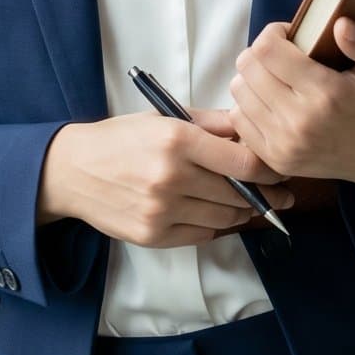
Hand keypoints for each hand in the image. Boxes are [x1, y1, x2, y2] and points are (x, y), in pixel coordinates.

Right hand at [37, 111, 295, 248]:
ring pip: (225, 217)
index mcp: (177, 140)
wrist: (72, 171)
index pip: (244, 163)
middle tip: (279, 194)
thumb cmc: (122, 139)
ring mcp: (162, 210)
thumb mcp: (164, 118)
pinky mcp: (153, 236)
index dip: (271, 170)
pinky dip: (216, 225)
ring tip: (247, 203)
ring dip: (242, 211)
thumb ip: (212, 123)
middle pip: (239, 194)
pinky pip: (203, 234)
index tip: (281, 171)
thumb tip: (254, 128)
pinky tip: (215, 213)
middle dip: (264, 195)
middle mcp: (171, 176)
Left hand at [228, 18, 354, 201]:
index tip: (289, 35)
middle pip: (248, 67)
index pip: (268, 49)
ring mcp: (284, 143)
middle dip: (260, 52)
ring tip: (275, 77)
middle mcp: (300, 120)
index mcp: (326, 92)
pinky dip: (248, 105)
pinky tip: (270, 101)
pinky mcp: (276, 159)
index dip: (273, 33)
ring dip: (252, 77)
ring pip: (239, 91)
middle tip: (281, 55)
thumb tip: (340, 24)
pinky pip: (239, 120)